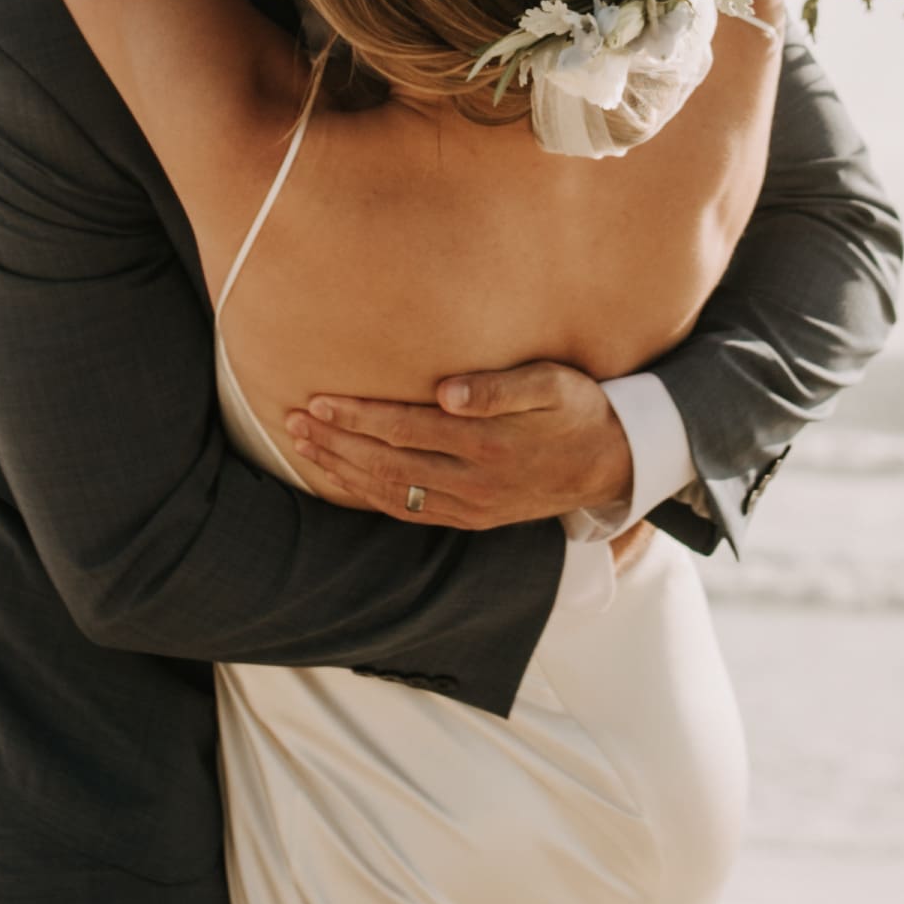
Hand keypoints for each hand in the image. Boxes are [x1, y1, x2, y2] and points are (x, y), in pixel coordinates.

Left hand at [283, 360, 633, 529]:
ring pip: (390, 491)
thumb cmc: (578, 408)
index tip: (317, 399)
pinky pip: (409, 510)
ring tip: (304, 445)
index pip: (402, 428)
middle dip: (334, 442)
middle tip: (291, 419)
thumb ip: (500, 387)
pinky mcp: (471, 519)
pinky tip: (344, 477)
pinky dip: (369, 494)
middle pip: (385, 462)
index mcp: (485, 443)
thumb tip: (448, 392)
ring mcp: (469, 506)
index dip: (356, 416)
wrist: (612, 462)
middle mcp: (472, 481)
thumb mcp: (552, 384)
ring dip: (342, 469)